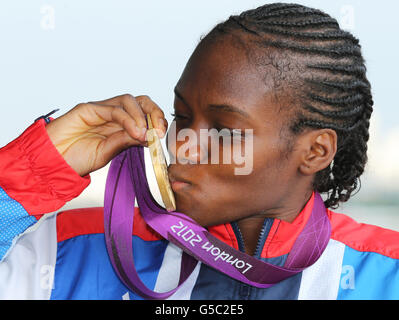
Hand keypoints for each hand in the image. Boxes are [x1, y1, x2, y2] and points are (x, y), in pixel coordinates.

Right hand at [45, 94, 166, 176]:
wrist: (51, 163)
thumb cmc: (76, 159)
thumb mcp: (108, 153)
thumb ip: (125, 141)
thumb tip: (149, 135)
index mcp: (118, 125)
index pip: (143, 112)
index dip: (156, 119)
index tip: (162, 134)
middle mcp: (111, 114)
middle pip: (139, 101)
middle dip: (154, 111)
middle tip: (160, 130)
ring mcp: (99, 110)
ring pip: (128, 101)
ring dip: (142, 116)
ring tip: (145, 135)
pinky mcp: (87, 109)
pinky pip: (113, 109)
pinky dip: (128, 119)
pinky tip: (135, 133)